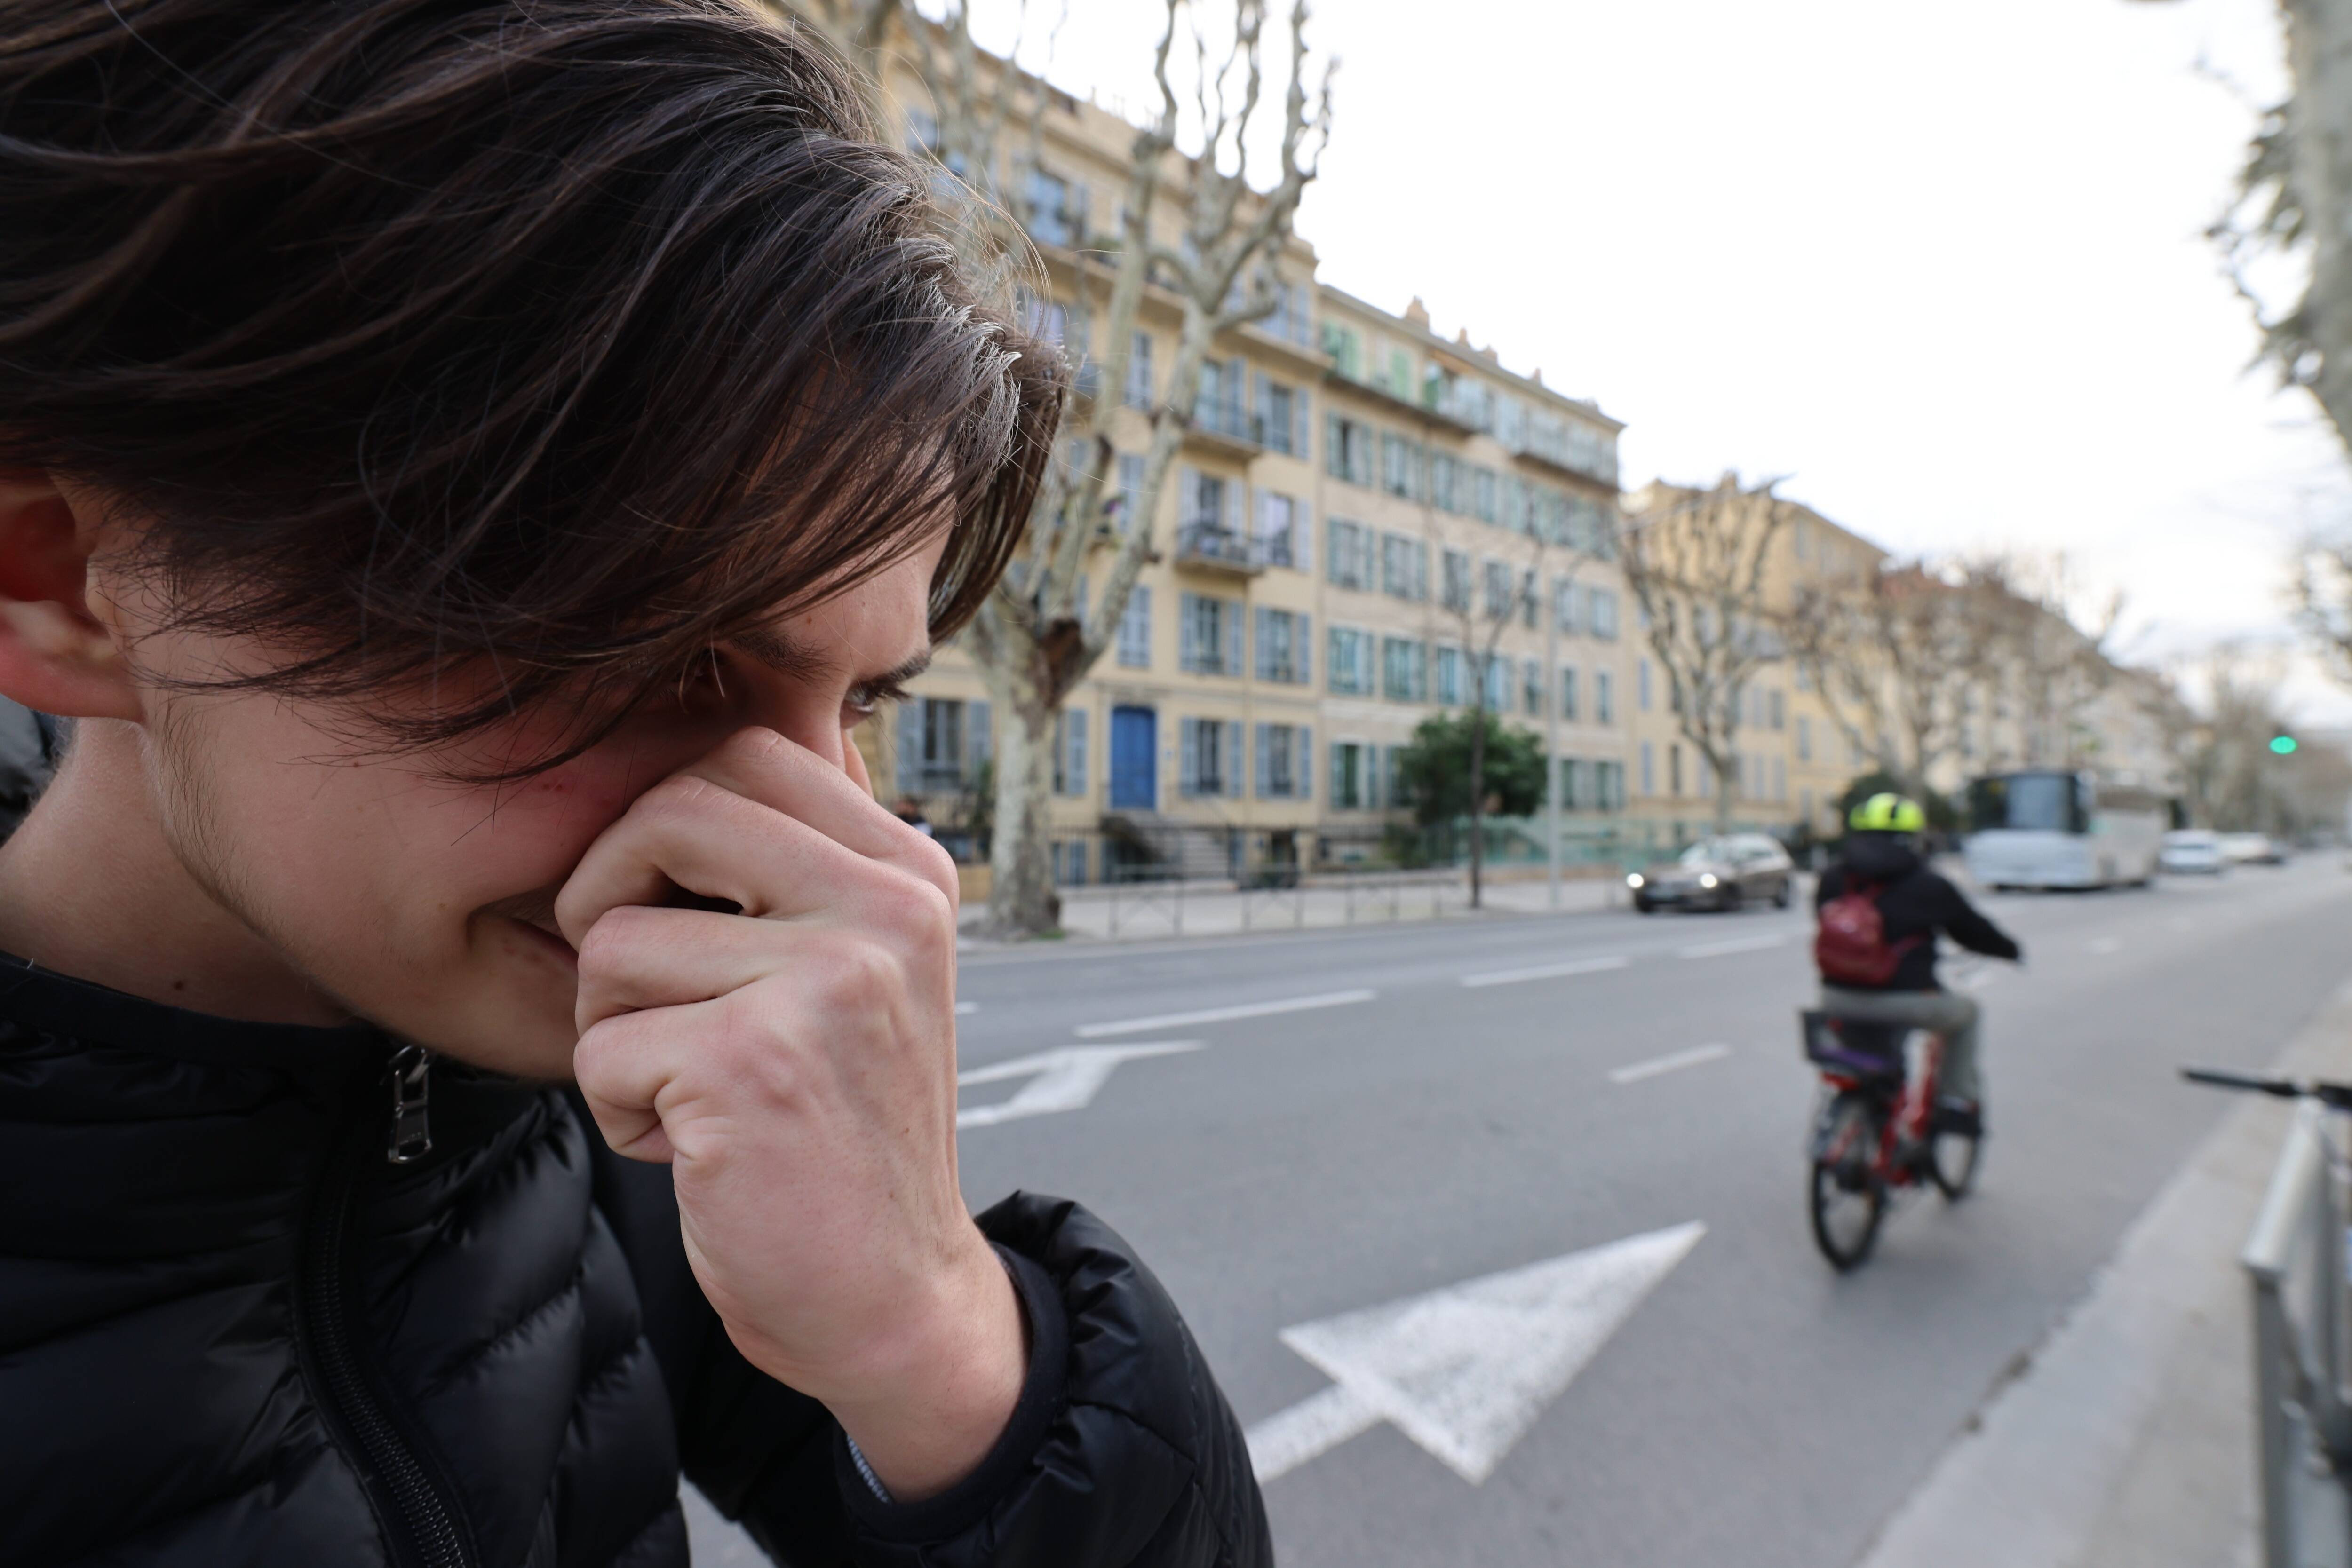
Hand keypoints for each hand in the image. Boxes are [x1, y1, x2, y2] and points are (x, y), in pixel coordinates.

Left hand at [558, 728, 1022, 1500]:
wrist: (890, 1296)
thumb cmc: (840, 1130)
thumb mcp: (857, 972)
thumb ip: (798, 870)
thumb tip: (692, 757)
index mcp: (909, 872)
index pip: (747, 750)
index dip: (664, 820)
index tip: (672, 909)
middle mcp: (886, 909)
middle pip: (670, 808)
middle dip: (611, 898)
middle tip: (637, 989)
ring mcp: (829, 980)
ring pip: (613, 941)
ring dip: (612, 1030)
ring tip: (686, 1089)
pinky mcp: (755, 1063)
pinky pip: (600, 1047)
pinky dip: (620, 1111)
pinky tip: (691, 1146)